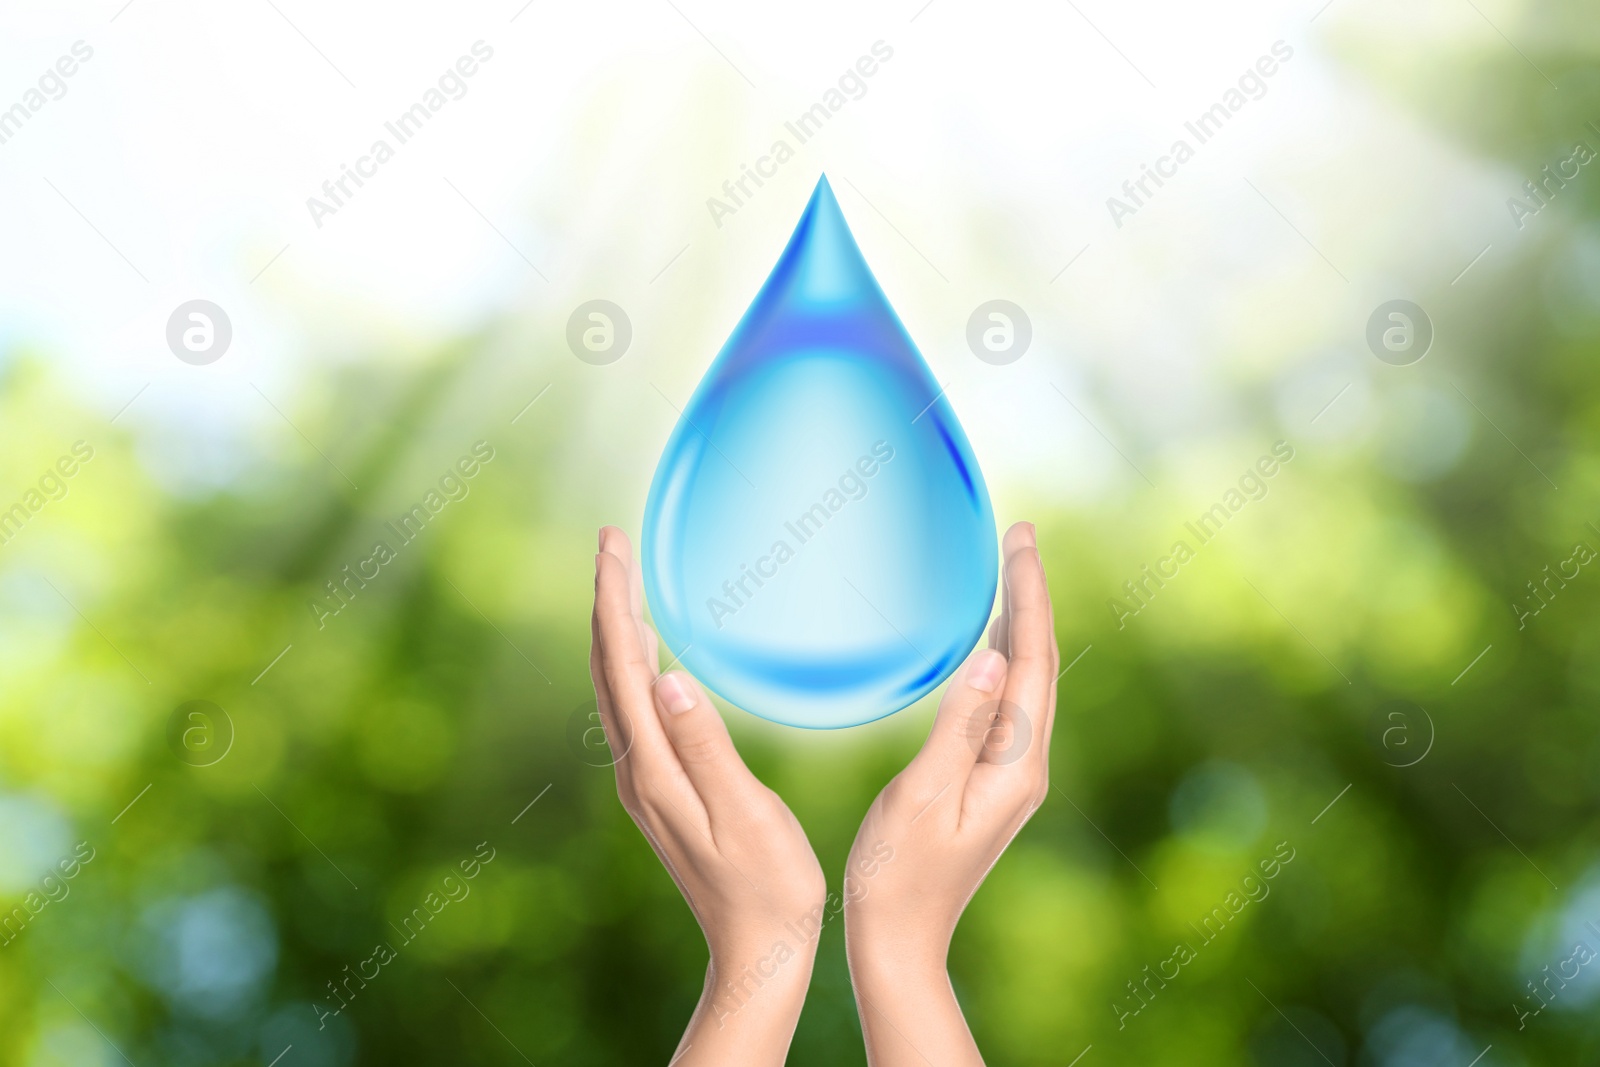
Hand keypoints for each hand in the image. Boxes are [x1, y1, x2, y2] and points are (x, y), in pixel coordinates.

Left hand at [590, 527, 826, 1065]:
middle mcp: (638, 771)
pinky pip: (633, 709)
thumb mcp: (744, 815)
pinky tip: (652, 656)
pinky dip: (633, 665)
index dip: (615, 597)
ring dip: (616, 628)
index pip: (623, 663)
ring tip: (626, 581)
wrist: (759, 952)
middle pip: (608, 667)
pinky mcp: (661, 791)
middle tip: (614, 539)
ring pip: (616, 687)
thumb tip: (666, 676)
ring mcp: (646, 782)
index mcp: (655, 768)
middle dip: (608, 598)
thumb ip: (704, 745)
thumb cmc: (768, 887)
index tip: (614, 540)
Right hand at [843, 522, 1057, 1065]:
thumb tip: (992, 658)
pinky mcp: (991, 781)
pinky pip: (1009, 703)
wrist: (899, 939)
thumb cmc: (897, 873)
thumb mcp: (920, 796)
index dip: (1028, 595)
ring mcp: (1011, 775)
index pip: (1032, 661)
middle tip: (1019, 535)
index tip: (1020, 538)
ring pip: (1028, 682)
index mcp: (1015, 766)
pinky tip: (989, 643)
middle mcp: (1025, 766)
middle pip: (1040, 664)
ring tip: (1010, 570)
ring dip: (1021, 623)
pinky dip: (1004, 658)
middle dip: (1031, 596)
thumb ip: (958, 727)